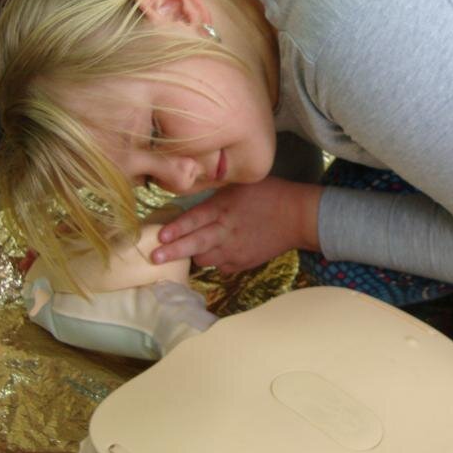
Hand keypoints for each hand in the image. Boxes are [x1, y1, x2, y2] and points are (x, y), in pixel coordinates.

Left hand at [152, 179, 322, 273]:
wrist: (298, 216)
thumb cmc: (269, 194)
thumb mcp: (240, 185)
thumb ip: (215, 195)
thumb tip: (189, 200)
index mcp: (224, 208)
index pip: (195, 220)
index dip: (176, 229)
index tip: (160, 236)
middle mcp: (227, 231)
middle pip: (195, 244)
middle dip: (173, 252)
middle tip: (154, 258)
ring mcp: (235, 250)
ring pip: (205, 259)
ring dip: (195, 255)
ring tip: (187, 252)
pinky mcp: (244, 262)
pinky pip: (222, 267)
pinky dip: (216, 261)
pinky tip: (216, 254)